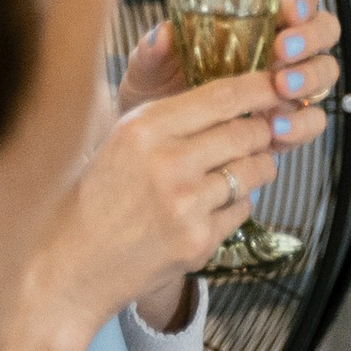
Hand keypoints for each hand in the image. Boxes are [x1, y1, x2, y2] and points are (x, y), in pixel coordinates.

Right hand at [5, 0, 339, 350]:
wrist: (71, 267)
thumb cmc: (96, 200)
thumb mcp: (123, 142)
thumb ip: (174, 118)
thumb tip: (237, 96)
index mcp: (145, 130)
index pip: (223, 96)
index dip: (260, 87)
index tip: (278, 84)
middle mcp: (167, 164)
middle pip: (248, 131)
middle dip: (261, 130)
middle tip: (259, 132)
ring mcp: (186, 205)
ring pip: (255, 170)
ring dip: (253, 168)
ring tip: (226, 172)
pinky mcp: (199, 241)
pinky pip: (243, 209)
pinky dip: (235, 206)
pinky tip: (205, 209)